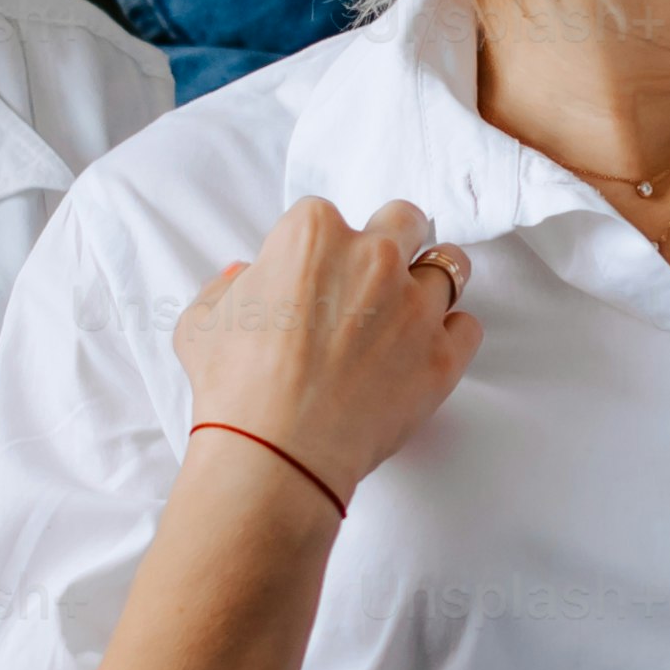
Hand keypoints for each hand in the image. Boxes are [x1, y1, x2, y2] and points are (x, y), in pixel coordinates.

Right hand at [174, 196, 483, 497]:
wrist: (275, 455)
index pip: (326, 214)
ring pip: (451, 266)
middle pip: (406, 219)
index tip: (315, 274)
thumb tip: (245, 277)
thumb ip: (225, 288)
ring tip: (410, 311)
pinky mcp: (443, 355)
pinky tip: (423, 353)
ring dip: (431, 283)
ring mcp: (415, 305)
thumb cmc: (234, 389)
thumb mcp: (201, 324)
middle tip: (377, 275)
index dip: (320, 246)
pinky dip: (451, 337)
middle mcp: (374, 257)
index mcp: (313, 234)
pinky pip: (468, 327)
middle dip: (395, 239)